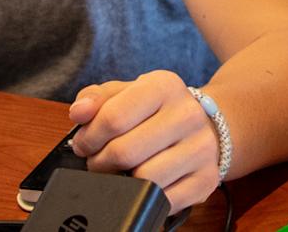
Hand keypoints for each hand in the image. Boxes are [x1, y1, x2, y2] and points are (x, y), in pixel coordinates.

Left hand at [69, 71, 219, 212]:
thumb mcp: (128, 93)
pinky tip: (143, 184)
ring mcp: (201, 148)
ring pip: (144, 179)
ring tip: (120, 172)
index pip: (113, 117)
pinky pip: (164, 200)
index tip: (84, 144)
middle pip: (125, 152)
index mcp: (164, 86)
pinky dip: (146, 197)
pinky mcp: (206, 180)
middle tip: (98, 161)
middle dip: (100, 162)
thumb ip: (97, 98)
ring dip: (122, 182)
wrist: (208, 126)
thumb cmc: (158, 111)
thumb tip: (79, 112)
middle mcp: (187, 115)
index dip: (89, 137)